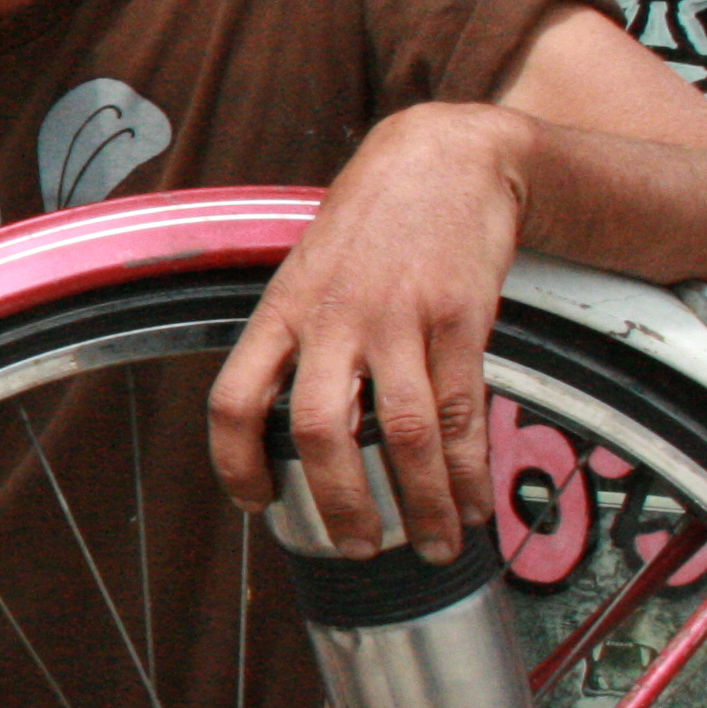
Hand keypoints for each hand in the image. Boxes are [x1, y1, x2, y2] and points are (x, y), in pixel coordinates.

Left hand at [207, 102, 529, 563]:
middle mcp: (332, 318)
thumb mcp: (309, 271)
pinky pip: (461, 410)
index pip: (234, 397)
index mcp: (281, 311)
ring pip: (403, 433)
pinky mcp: (459, 318)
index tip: (256, 505)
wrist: (445, 159)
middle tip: (360, 548)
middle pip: (319, 430)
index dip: (236, 462)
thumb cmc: (372, 224)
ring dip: (421, 503)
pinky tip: (472, 500)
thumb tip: (295, 426)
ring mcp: (397, 318)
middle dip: (340, 503)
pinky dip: (468, 467)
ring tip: (434, 543)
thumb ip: (299, 340)